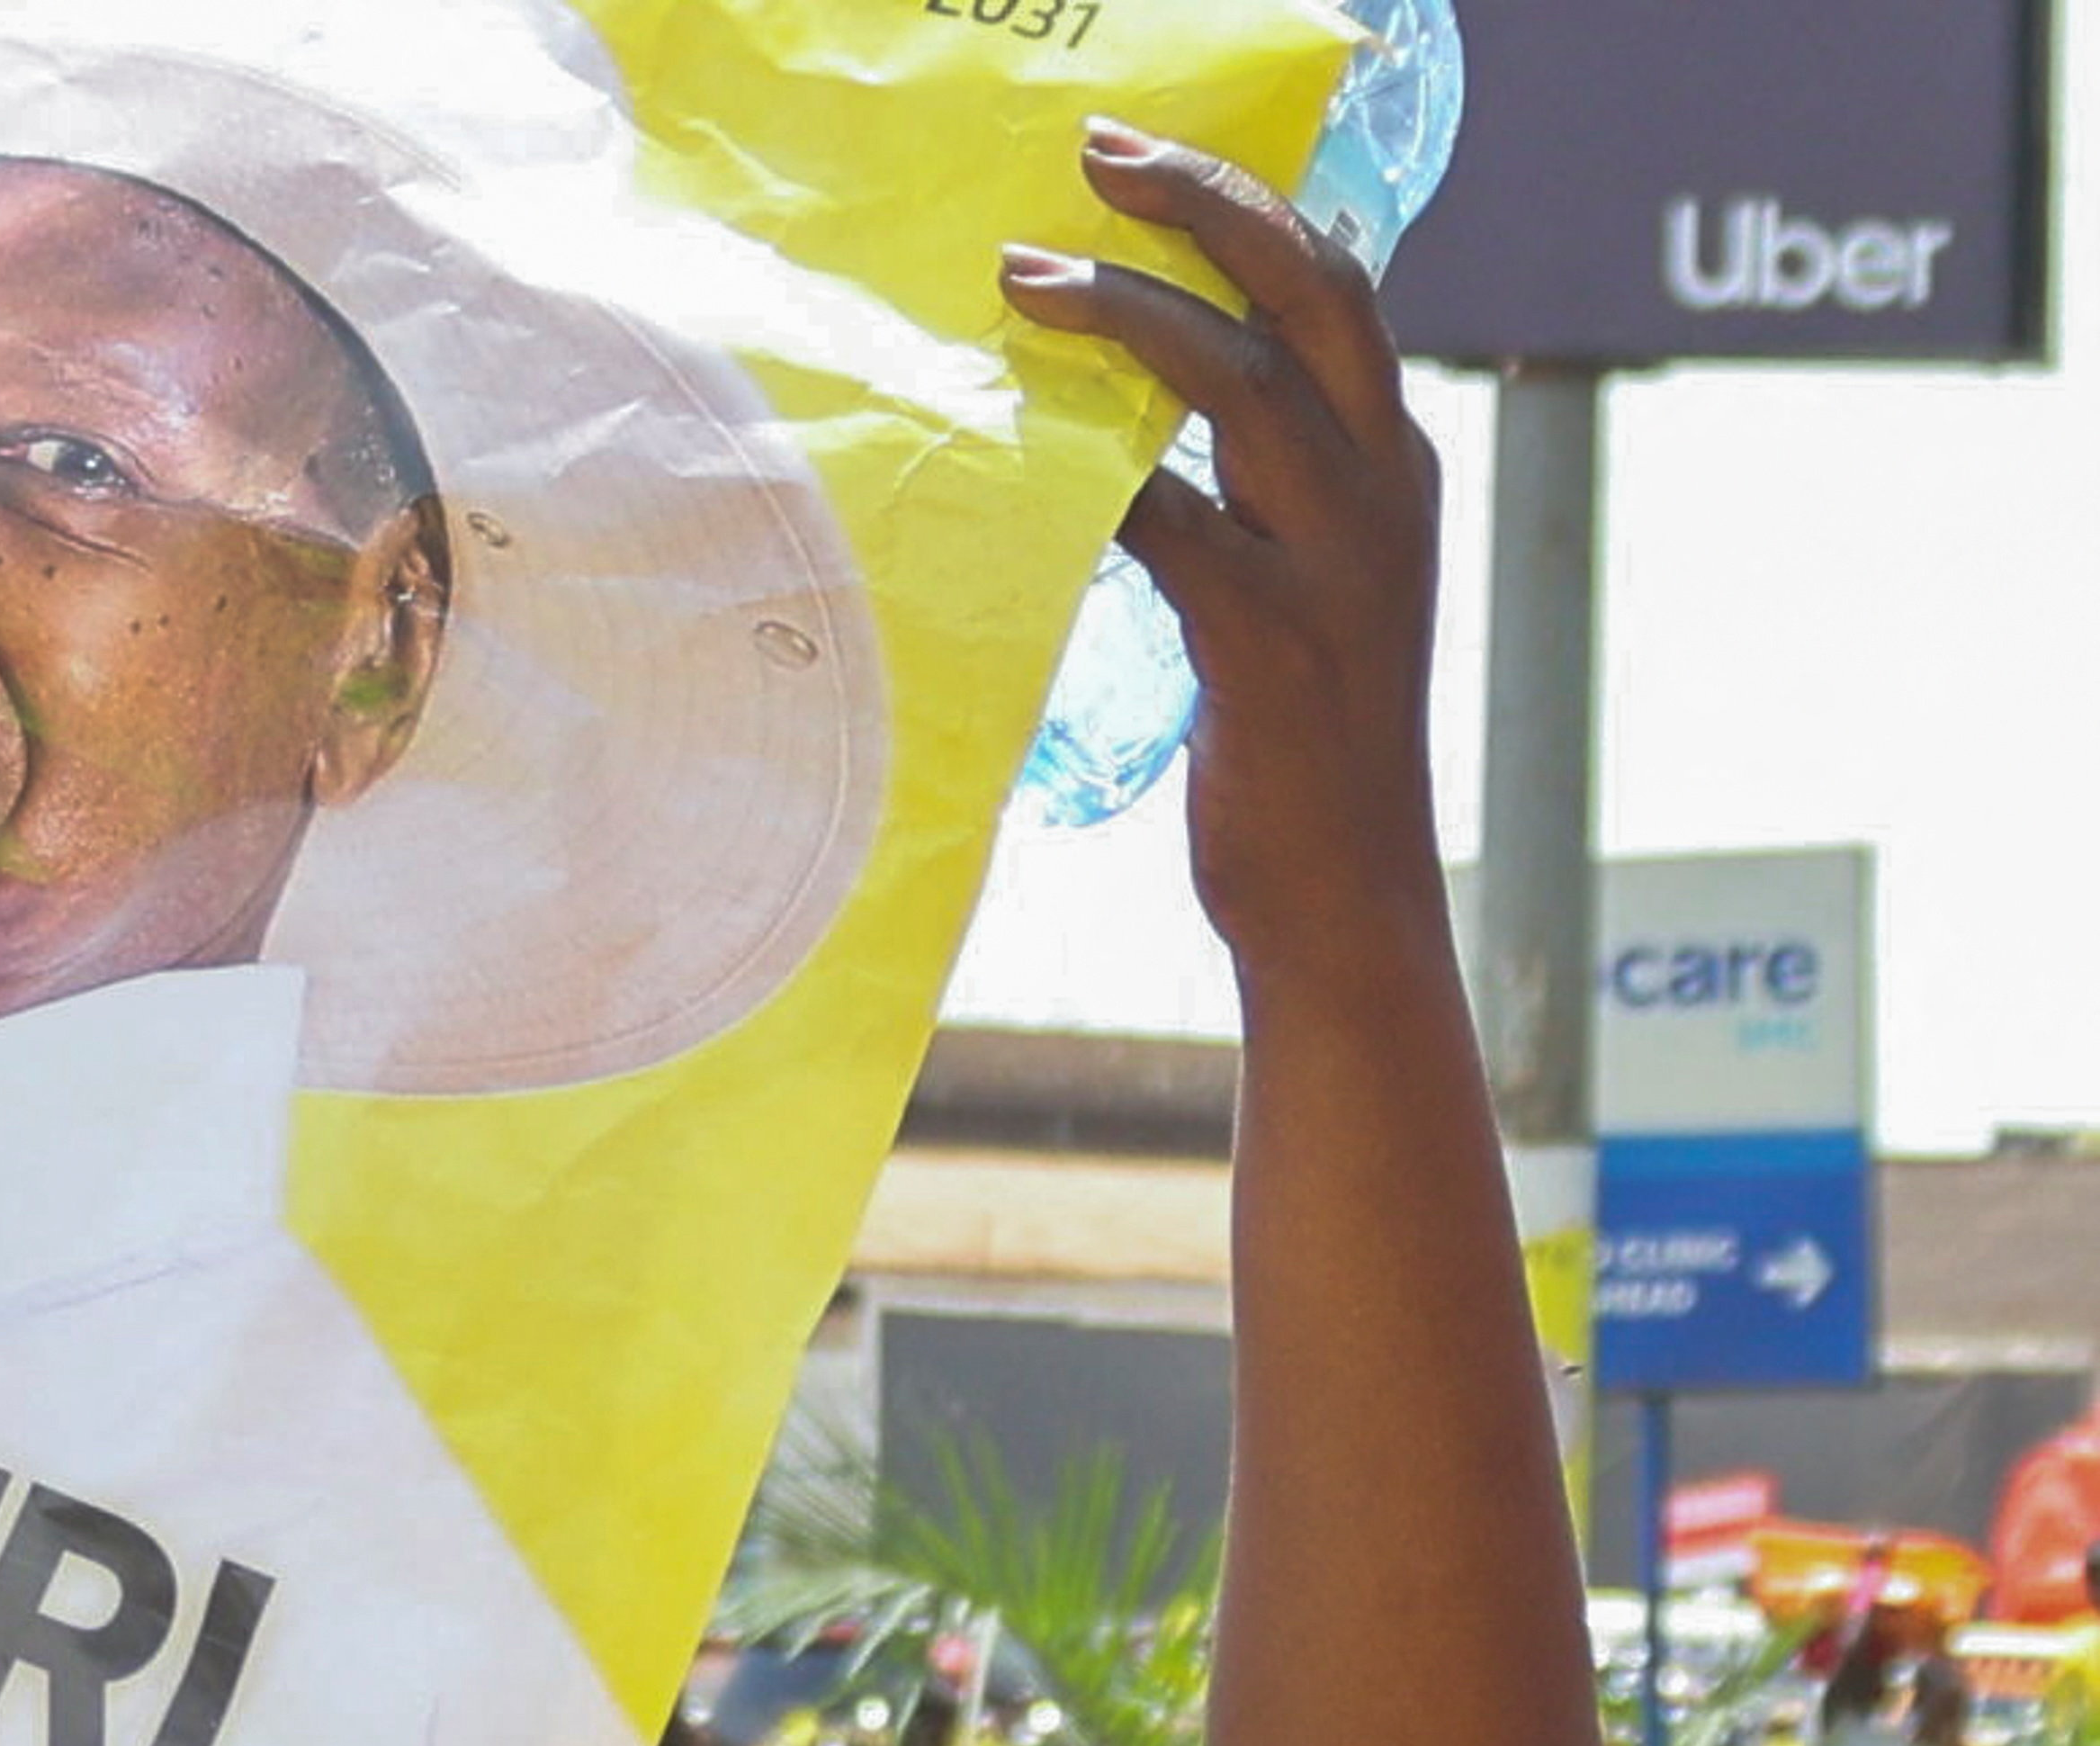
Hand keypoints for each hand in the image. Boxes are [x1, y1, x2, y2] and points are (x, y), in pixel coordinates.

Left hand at [1003, 125, 1441, 972]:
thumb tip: (1144, 436)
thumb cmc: (1301, 760)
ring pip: (1236, 384)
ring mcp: (1336, 567)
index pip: (1341, 296)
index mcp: (1396, 475)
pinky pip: (1174, 524)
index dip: (1256, 211)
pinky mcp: (1268, 643)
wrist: (1344, 907)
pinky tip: (1029, 447)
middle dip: (1206, 206)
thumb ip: (1255, 509)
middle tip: (1102, 159)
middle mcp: (1385, 496)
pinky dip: (1101, 477)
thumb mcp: (1303, 600)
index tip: (1155, 165)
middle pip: (1308, 293)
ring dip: (1125, 314)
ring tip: (1028, 278)